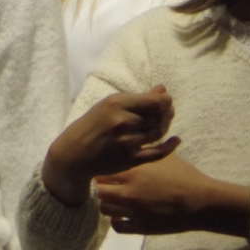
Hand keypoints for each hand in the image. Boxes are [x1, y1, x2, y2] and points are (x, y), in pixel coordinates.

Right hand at [42, 87, 177, 204]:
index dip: (166, 101)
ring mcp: (127, 142)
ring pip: (158, 133)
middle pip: (158, 117)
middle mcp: (123, 122)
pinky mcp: (130, 159)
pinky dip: (170, 146)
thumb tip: (162, 90)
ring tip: (161, 123)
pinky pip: (158, 153)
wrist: (73, 154)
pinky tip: (176, 140)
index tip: (166, 101)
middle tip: (166, 112)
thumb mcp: (107, 106)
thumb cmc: (90, 125)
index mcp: (116, 104)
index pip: (155, 102)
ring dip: (164, 127)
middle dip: (166, 113)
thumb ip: (136, 99)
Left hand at [96, 153, 249, 236]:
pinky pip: (117, 227)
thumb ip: (144, 152)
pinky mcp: (141, 227)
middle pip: (98, 190)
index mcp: (132, 173)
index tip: (109, 172)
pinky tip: (122, 216)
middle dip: (102, 187)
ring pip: (104, 209)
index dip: (103, 172)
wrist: (202, 201)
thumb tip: (131, 145)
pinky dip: (116, 221)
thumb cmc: (185, 176)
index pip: (101, 172)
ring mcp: (133, 212)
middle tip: (110, 186)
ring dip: (108, 204)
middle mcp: (128, 193)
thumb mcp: (163, 158)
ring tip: (116, 200)